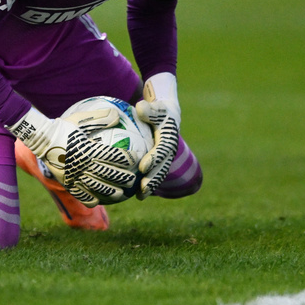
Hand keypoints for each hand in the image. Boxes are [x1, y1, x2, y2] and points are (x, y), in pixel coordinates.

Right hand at [8, 106, 136, 205]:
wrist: (40, 138)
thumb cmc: (63, 126)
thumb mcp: (81, 118)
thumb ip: (101, 117)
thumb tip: (118, 115)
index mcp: (89, 148)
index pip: (114, 156)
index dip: (128, 159)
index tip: (137, 160)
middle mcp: (84, 164)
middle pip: (109, 174)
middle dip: (124, 178)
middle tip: (133, 181)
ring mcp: (75, 175)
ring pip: (97, 188)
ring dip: (112, 192)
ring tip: (120, 194)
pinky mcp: (67, 182)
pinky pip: (80, 195)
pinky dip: (91, 199)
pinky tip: (98, 201)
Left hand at [135, 73, 180, 198]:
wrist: (168, 116)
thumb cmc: (156, 109)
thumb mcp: (155, 107)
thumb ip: (149, 109)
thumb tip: (140, 107)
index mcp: (168, 138)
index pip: (161, 150)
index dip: (153, 159)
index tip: (142, 167)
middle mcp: (169, 150)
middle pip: (162, 167)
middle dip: (153, 179)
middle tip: (142, 189)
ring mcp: (166, 158)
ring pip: (159, 174)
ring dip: (151, 186)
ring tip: (139, 197)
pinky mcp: (160, 163)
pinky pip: (154, 175)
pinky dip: (148, 185)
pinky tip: (135, 195)